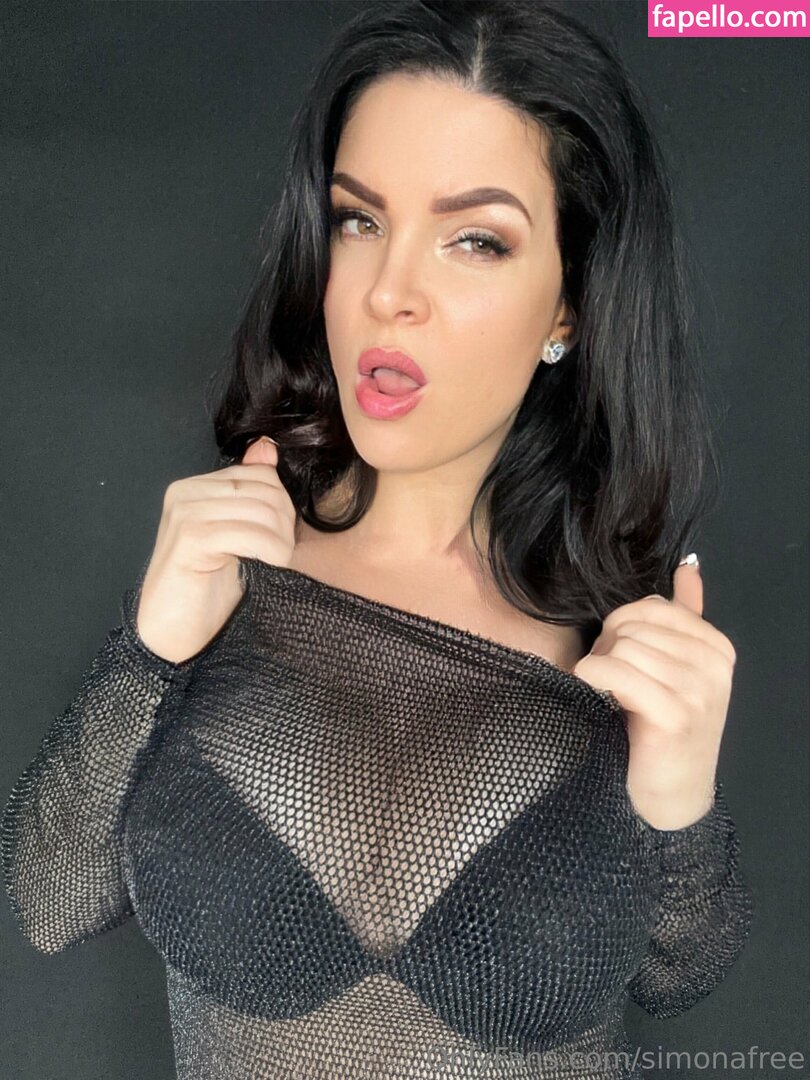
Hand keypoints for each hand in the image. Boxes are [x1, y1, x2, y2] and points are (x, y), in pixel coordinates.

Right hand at [135, 436, 297, 663]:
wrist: (172, 634)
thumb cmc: (206, 590)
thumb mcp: (236, 537)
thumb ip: (249, 494)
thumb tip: (267, 446)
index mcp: (195, 488)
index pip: (261, 474)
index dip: (282, 504)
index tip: (282, 537)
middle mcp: (185, 493)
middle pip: (263, 490)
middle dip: (284, 523)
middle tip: (283, 554)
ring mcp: (184, 514)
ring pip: (260, 511)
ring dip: (280, 541)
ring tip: (277, 563)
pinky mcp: (188, 539)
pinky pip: (247, 534)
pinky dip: (268, 551)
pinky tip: (268, 567)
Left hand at [571, 557, 736, 829]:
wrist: (671, 793)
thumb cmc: (662, 728)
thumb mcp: (677, 667)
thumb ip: (684, 616)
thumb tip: (688, 565)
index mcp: (716, 646)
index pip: (651, 606)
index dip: (620, 627)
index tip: (616, 657)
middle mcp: (714, 664)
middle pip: (634, 625)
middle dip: (608, 647)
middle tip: (607, 678)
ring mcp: (699, 689)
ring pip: (624, 647)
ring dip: (601, 666)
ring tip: (606, 691)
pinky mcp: (676, 714)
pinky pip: (618, 672)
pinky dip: (594, 676)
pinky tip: (592, 689)